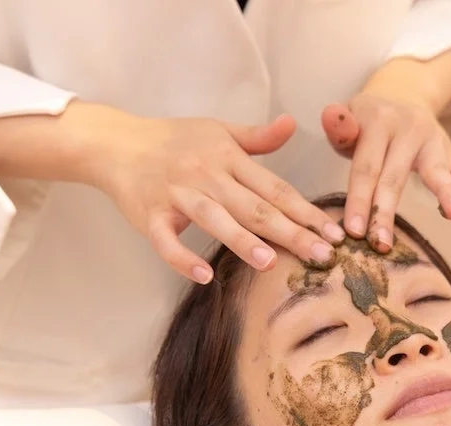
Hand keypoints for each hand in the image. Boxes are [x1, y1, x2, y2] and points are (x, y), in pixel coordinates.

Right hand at [96, 112, 343, 282]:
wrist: (116, 144)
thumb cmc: (173, 141)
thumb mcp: (217, 131)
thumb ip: (257, 138)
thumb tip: (292, 124)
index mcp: (227, 158)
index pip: (275, 188)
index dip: (307, 212)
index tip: (334, 233)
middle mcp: (206, 175)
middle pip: (254, 207)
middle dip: (290, 232)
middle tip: (321, 255)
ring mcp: (177, 196)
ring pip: (214, 220)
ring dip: (242, 241)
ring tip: (270, 263)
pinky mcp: (150, 216)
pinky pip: (166, 241)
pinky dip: (182, 258)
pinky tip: (203, 275)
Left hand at [321, 93, 450, 251]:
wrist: (399, 94)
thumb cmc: (365, 123)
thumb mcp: (349, 119)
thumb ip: (340, 125)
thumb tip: (331, 117)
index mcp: (378, 123)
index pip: (366, 168)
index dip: (359, 200)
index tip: (353, 232)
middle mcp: (408, 131)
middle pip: (394, 178)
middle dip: (386, 212)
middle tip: (380, 244)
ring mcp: (433, 143)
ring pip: (436, 174)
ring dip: (446, 195)